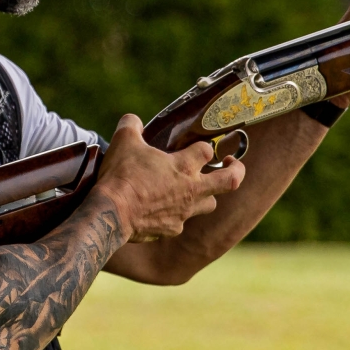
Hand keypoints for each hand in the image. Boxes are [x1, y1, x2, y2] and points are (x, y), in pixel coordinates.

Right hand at [91, 113, 245, 241]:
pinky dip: (176, 215)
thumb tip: (132, 120)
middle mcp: (191, 189)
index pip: (207, 151)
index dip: (204, 147)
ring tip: (197, 190)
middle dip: (236, 171)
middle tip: (232, 164)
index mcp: (183, 166)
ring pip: (210, 204)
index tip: (199, 146)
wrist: (112, 213)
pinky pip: (181, 221)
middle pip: (229, 181)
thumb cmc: (122, 175)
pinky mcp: (172, 228)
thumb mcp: (123, 142)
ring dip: (207, 196)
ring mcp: (184, 212)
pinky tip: (164, 210)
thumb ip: (131, 126)